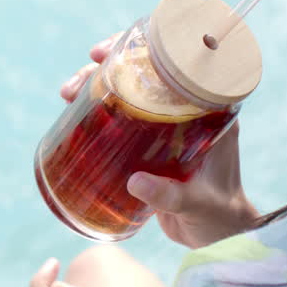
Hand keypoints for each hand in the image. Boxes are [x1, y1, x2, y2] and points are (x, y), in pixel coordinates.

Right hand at [59, 33, 258, 248]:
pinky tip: (75, 114)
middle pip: (147, 73)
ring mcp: (169, 125)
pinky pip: (123, 118)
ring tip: (67, 93)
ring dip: (98, 86)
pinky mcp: (151, 144)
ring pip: (131, 92)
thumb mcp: (197, 203)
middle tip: (81, 74)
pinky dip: (99, 113)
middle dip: (110, 65)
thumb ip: (170, 196)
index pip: (179, 65)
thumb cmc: (220, 217)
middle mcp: (190, 111)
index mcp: (211, 111)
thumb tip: (134, 182)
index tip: (115, 51)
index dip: (146, 49)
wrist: (220, 237)